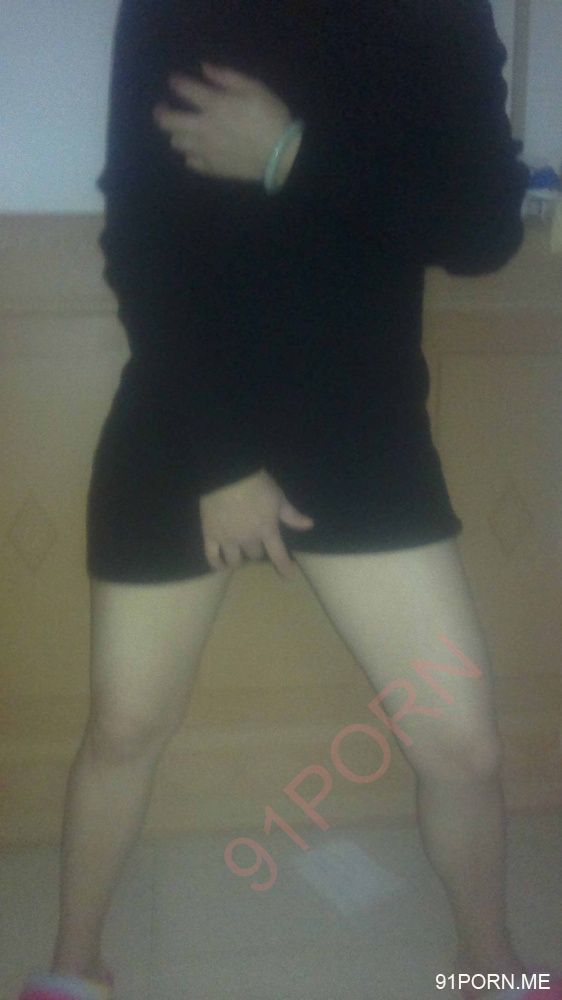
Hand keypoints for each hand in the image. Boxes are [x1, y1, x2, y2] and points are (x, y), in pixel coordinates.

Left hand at [153, 63, 295, 182]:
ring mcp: (206, 150)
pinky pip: (191, 163)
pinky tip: (195, 152)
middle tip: (161, 109)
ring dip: (176, 134)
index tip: (173, 81)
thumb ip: (227, 77)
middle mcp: (204, 127)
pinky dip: (190, 156)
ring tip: (180, 130)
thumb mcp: (254, 88)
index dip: (176, 83)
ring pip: (177, 143)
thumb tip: (204, 68)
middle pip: (170, 121)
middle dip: (161, 113)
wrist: (282, 155)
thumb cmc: (272, 117)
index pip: (185, 90)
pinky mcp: (213, 168)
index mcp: (215, 104)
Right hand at [199, 469, 314, 578]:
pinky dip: (217, 565)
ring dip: (240, 560)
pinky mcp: (210, 534)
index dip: (285, 568)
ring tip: (240, 556)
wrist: (227, 474)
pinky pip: (212, 556)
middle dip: (258, 553)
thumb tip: (309, 525)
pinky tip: (221, 567)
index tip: (290, 575)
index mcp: (267, 530)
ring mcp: (227, 539)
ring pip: (235, 561)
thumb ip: (292, 515)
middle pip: (255, 556)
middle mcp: (248, 539)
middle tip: (257, 547)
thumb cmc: (256, 483)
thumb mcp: (278, 497)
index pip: (278, 556)